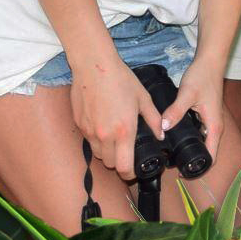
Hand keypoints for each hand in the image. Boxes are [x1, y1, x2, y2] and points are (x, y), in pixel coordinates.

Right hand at [69, 55, 156, 181]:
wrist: (93, 65)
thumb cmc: (121, 79)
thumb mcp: (143, 98)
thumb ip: (154, 119)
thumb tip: (161, 134)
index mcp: (124, 131)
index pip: (124, 168)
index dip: (129, 174)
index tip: (134, 171)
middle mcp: (105, 136)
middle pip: (110, 164)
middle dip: (119, 162)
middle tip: (125, 151)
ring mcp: (89, 131)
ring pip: (98, 154)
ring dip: (106, 152)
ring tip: (114, 138)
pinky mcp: (79, 124)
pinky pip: (88, 140)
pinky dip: (96, 139)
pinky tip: (102, 124)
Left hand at [157, 66, 226, 173]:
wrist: (210, 61)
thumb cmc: (203, 76)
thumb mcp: (187, 94)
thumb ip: (176, 111)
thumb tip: (164, 128)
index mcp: (214, 127)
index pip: (211, 157)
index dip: (198, 168)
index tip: (182, 173)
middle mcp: (214, 127)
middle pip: (206, 152)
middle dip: (190, 160)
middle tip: (170, 163)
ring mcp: (210, 121)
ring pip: (201, 142)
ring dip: (189, 148)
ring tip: (169, 152)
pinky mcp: (205, 115)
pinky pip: (198, 132)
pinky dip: (188, 137)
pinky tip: (173, 134)